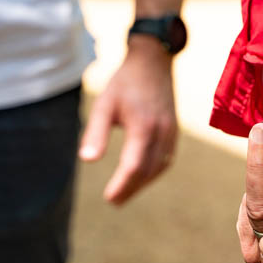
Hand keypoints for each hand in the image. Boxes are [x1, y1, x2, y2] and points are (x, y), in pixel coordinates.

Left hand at [79, 35, 176, 204]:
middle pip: (148, 171)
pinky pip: (167, 158)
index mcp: (144, 126)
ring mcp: (171, 132)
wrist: (154, 60)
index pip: (134, 166)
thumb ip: (96, 133)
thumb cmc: (125, 81)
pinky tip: (141, 175)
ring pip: (160, 167)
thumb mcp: (104, 104)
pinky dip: (154, 171)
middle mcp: (162, 132)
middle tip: (114, 201)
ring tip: (125, 192)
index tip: (109, 198)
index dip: (122, 185)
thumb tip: (88, 160)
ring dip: (143, 183)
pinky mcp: (174, 130)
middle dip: (131, 189)